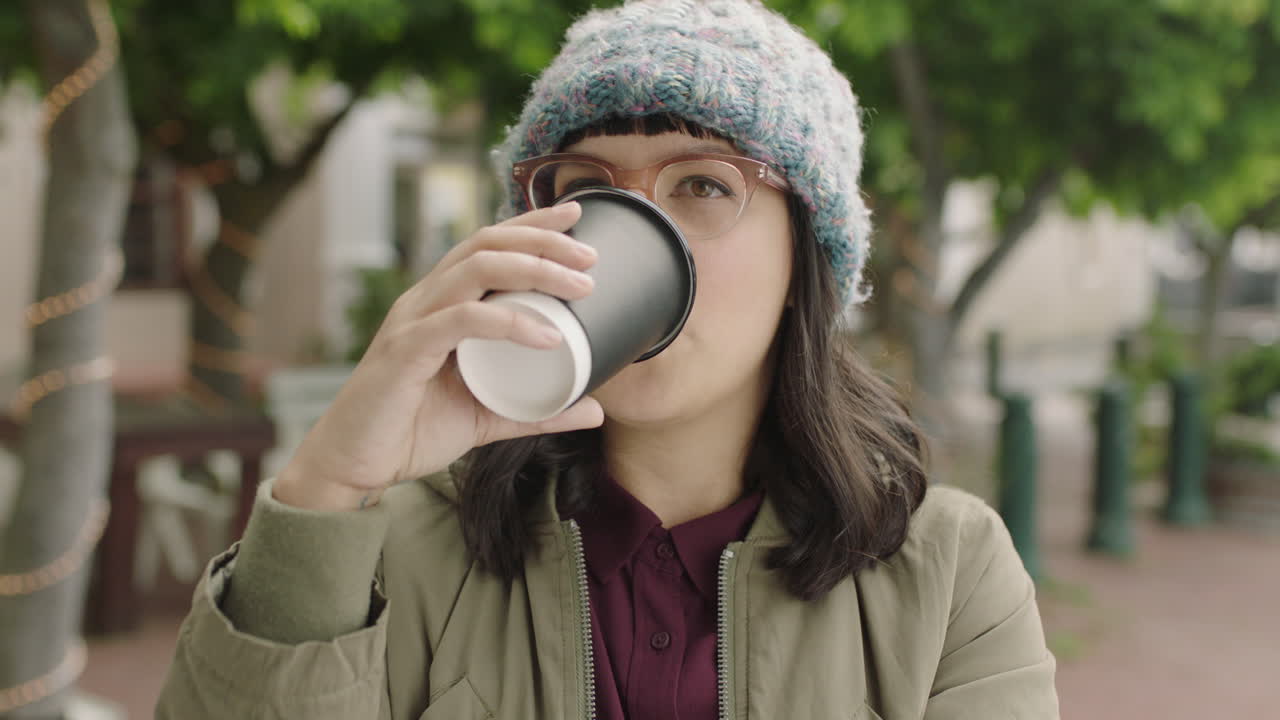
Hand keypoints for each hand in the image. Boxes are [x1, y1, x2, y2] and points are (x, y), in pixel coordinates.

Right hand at [274, 202, 603, 510]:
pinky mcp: (405, 350)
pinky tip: (547, 335)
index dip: (531, 225)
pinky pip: (463, 321)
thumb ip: (540, 410)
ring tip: (581, 286)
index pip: (488, 246)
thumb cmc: (412, 433)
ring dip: (535, 270)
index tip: (576, 215)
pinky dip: (509, 322)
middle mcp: (425, 301)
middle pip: (486, 245)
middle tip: (591, 254)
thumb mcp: (491, 418)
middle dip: (542, 240)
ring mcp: (413, 322)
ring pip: (476, 270)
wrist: (353, 468)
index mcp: (441, 304)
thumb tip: (597, 410)